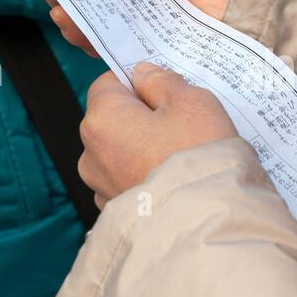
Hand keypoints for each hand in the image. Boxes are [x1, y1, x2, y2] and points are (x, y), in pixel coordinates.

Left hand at [79, 62, 236, 208]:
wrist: (205, 222)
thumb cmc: (198, 155)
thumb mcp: (190, 102)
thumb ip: (162, 81)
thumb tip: (143, 74)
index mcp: (102, 118)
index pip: (108, 83)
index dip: (137, 83)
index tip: (166, 92)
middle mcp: (91, 153)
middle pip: (113, 120)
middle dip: (142, 119)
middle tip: (181, 125)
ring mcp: (100, 188)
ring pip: (121, 154)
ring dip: (143, 150)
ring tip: (180, 158)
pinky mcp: (115, 213)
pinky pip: (128, 183)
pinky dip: (145, 178)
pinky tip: (173, 182)